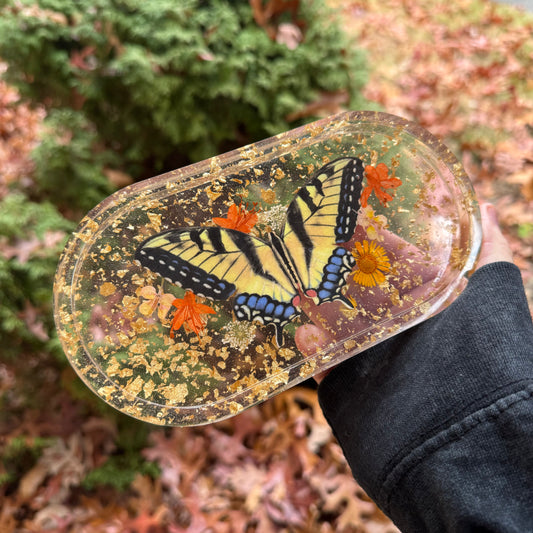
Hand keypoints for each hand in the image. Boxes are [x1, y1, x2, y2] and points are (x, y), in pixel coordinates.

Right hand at [296, 202, 513, 382]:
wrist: (465, 430)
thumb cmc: (482, 355)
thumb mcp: (494, 295)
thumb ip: (491, 252)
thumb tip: (488, 208)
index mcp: (434, 308)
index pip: (403, 266)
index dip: (379, 245)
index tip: (353, 225)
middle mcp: (406, 331)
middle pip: (367, 295)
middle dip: (342, 274)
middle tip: (315, 253)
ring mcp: (381, 360)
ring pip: (343, 328)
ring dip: (320, 311)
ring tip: (300, 293)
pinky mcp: (359, 389)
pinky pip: (330, 366)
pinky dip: (314, 353)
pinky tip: (302, 335)